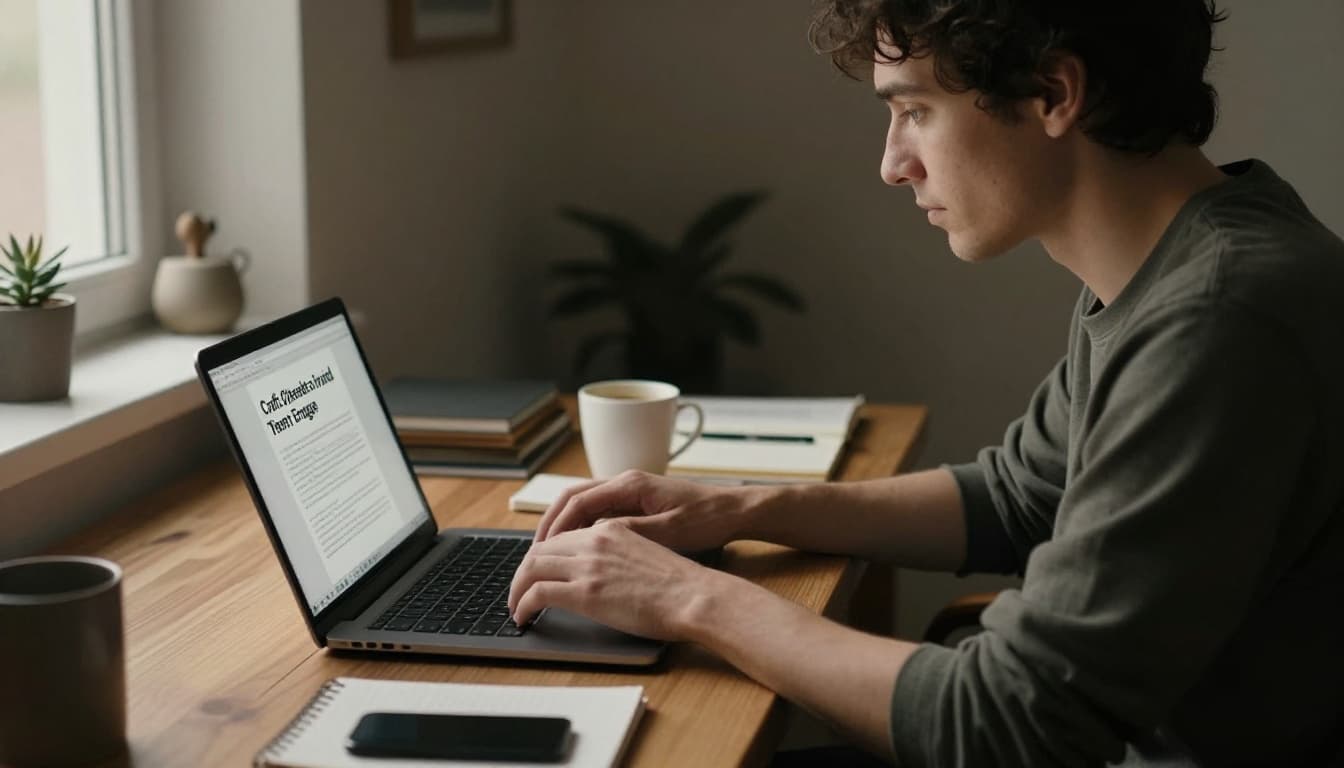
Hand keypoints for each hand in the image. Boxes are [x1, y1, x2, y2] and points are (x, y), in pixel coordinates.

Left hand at [508, 520, 724, 639]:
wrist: (694, 595)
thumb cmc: (680, 583)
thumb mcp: (645, 551)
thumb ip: (619, 553)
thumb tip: (602, 572)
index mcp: (610, 528)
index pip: (561, 536)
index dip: (542, 555)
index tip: (536, 572)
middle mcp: (594, 541)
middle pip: (540, 549)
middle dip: (522, 572)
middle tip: (518, 590)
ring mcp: (587, 565)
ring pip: (531, 568)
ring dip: (517, 588)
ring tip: (515, 606)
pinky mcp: (585, 592)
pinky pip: (537, 593)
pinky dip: (522, 604)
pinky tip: (523, 616)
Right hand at [535, 470, 758, 551]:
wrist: (736, 511)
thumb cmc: (708, 519)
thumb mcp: (669, 532)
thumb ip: (631, 532)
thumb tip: (594, 539)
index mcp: (631, 485)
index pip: (578, 501)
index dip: (555, 526)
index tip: (540, 550)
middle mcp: (626, 482)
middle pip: (573, 498)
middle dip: (551, 524)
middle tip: (534, 553)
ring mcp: (631, 491)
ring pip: (585, 504)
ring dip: (565, 526)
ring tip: (549, 554)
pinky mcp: (638, 503)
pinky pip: (600, 512)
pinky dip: (583, 528)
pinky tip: (578, 550)